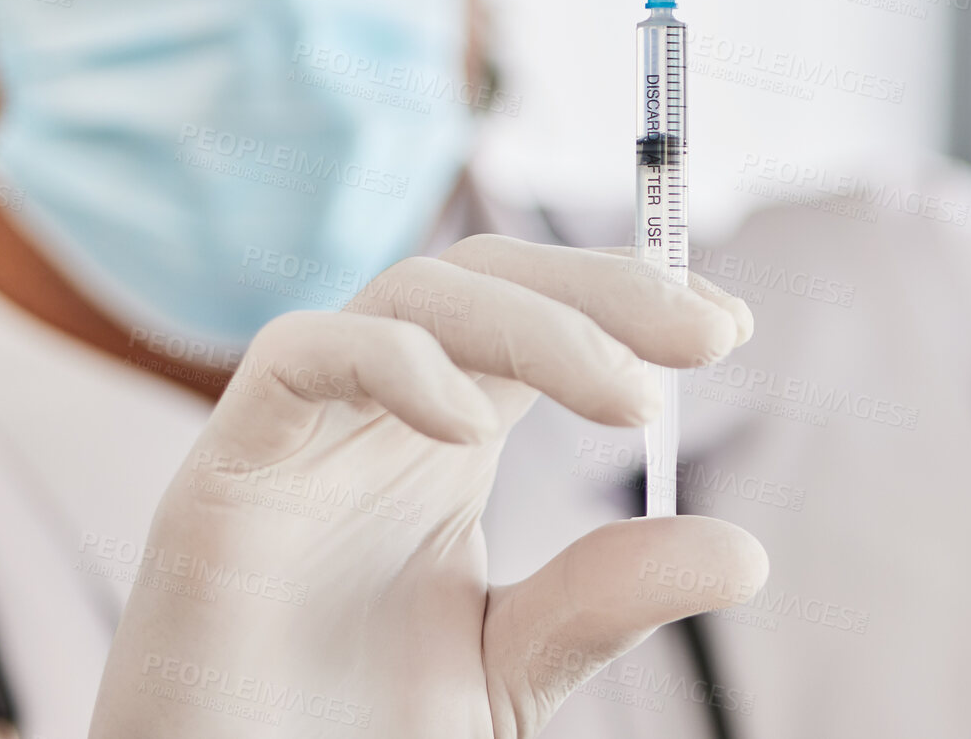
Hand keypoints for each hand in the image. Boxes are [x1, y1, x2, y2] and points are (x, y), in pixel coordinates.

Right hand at [88, 236, 766, 737]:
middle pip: (494, 278)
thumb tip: (744, 552)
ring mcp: (306, 427)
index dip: (631, 301)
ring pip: (415, 292)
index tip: (729, 328)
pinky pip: (300, 356)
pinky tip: (467, 421)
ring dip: (535, 323)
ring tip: (629, 398)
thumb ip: (604, 602)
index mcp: (450, 432)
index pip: (545, 314)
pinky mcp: (227, 466)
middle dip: (606, 289)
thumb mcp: (513, 667)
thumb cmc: (357, 736)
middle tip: (709, 334)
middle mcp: (383, 409)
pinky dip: (391, 361)